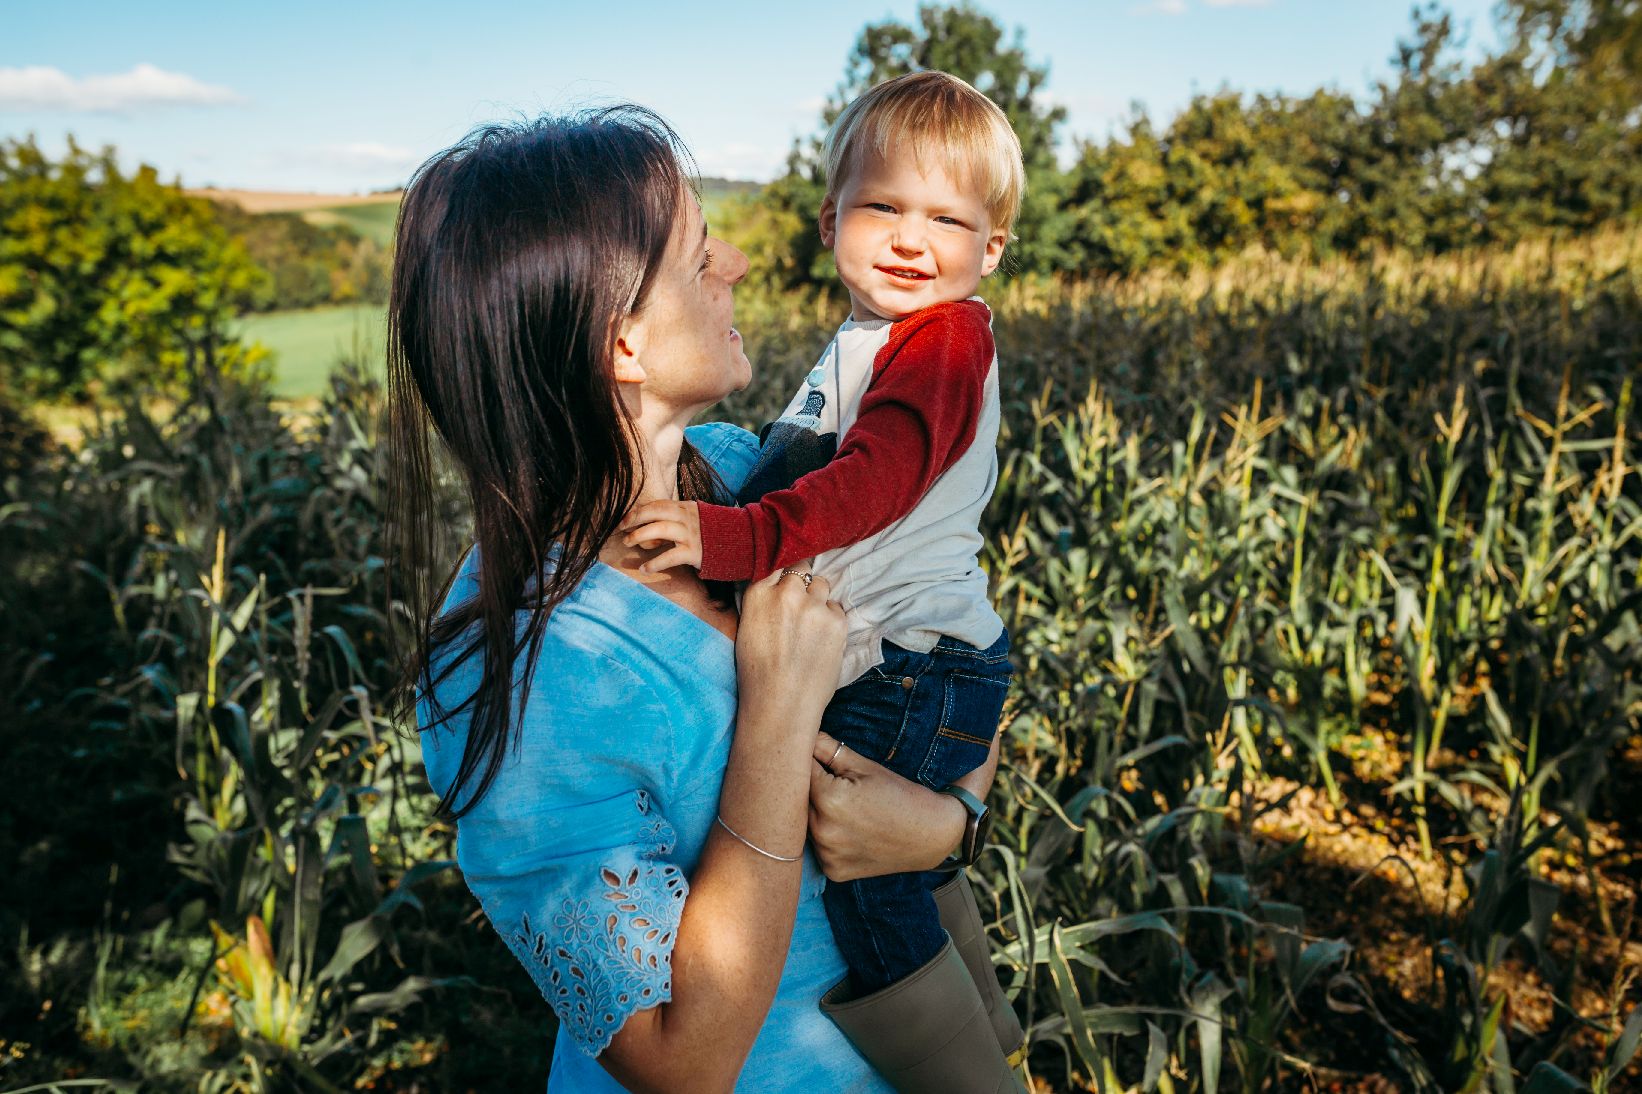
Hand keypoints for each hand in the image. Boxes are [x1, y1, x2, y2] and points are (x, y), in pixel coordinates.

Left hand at [622, 499, 702, 572]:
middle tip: (622, 529)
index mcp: (685, 508)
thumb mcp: (693, 519)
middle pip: (655, 512)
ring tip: (628, 543)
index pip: (658, 504)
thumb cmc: (710, 533)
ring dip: (640, 536)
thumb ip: (674, 520)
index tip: (625, 519)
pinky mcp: (694, 552)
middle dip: (635, 518)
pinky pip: (670, 557)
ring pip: (660, 530)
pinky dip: (655, 563)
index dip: (639, 511)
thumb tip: (646, 530)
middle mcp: (687, 518)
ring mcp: (690, 535)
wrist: (737, 543)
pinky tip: (645, 569)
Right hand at [735, 559, 845, 735]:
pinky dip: (831, 619)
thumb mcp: (748, 627)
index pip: (776, 561)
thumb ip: (763, 599)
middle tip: (798, 607)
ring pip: (822, 584)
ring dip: (817, 598)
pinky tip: (820, 640)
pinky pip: (836, 608)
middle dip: (801, 583)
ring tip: (810, 625)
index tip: (785, 578)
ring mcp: (814, 605)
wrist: (780, 705)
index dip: (782, 570)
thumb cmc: (758, 673)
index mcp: (758, 592)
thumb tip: (779, 582)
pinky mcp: (836, 621)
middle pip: (802, 568)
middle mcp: (787, 592)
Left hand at [807, 729, 1000, 881]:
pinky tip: (846, 830)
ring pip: (804, 826)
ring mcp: (827, 855)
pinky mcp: (833, 871)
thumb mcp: (864, 766)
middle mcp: (823, 831)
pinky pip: (818, 849)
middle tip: (830, 782)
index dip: (807, 762)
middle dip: (807, 789)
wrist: (930, 833)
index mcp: (829, 798)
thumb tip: (801, 734)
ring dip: (814, 814)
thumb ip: (828, 749)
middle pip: (798, 801)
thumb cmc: (899, 793)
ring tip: (842, 807)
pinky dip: (826, 838)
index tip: (815, 758)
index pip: (799, 771)